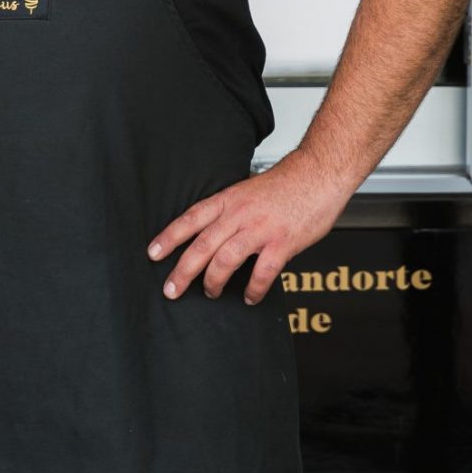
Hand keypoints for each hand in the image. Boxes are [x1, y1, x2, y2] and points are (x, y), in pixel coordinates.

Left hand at [147, 147, 355, 304]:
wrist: (318, 175)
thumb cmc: (286, 185)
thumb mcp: (247, 191)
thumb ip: (231, 212)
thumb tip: (216, 232)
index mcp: (229, 200)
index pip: (191, 219)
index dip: (169, 237)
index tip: (153, 254)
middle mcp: (240, 214)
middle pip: (203, 244)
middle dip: (183, 270)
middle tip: (171, 289)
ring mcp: (261, 229)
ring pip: (226, 259)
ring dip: (214, 281)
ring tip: (210, 293)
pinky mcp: (283, 243)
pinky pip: (263, 272)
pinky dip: (254, 289)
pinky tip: (250, 297)